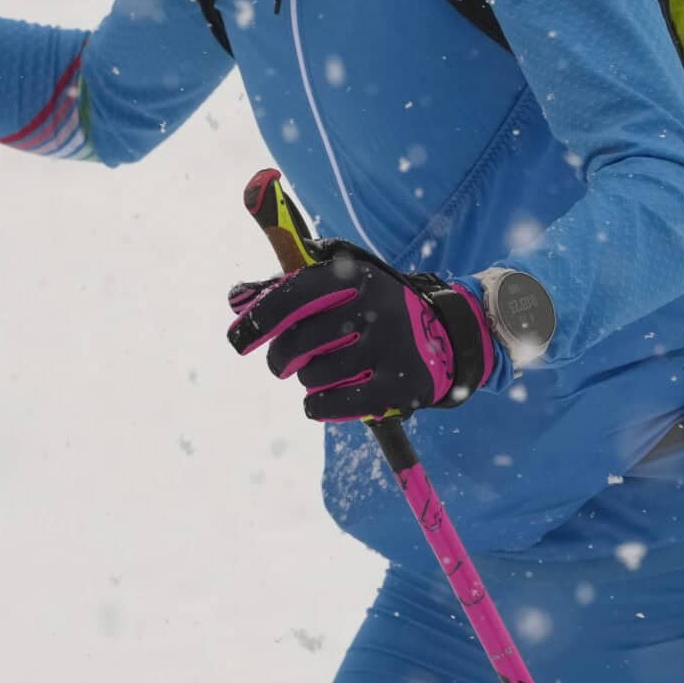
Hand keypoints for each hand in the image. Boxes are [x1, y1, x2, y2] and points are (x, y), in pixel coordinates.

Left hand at [225, 240, 495, 421]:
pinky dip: (317, 406)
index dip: (258, 319)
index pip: (293, 295)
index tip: (237, 341)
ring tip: (321, 372)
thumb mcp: (343, 282)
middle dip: (280, 358)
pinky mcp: (401, 387)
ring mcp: (390, 349)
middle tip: (281, 364)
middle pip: (298, 342)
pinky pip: (335, 403)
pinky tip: (317, 401)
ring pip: (314, 376)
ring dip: (307, 380)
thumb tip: (234, 297)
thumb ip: (288, 285)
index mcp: (356, 276)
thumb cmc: (376, 307)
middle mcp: (375, 308)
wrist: (448, 336)